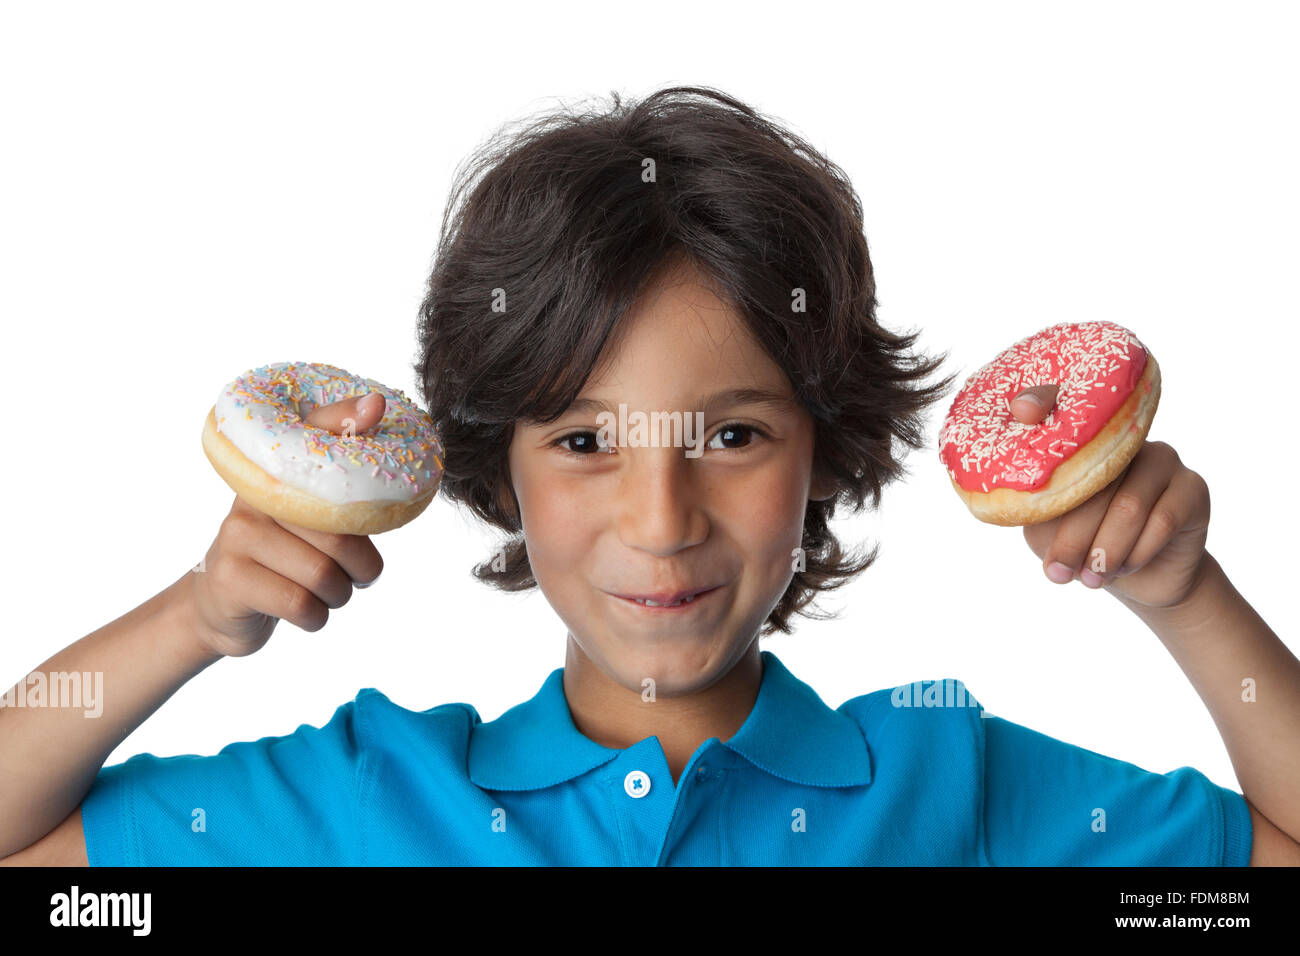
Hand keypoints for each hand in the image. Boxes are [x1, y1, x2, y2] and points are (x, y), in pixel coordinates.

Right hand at [188, 391, 387, 657]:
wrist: (220, 607)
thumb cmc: (283, 558)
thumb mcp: (310, 522)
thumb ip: (345, 489)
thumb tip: (378, 413)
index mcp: (275, 479)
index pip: (311, 435)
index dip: (344, 420)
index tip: (377, 406)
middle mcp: (252, 501)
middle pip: (337, 534)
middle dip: (363, 567)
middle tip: (359, 576)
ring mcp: (236, 539)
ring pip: (322, 574)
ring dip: (340, 595)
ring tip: (330, 593)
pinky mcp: (231, 581)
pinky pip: (300, 604)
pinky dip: (317, 617)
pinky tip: (308, 612)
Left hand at [1011, 385, 1210, 609]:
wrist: (1144, 582)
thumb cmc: (1086, 547)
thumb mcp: (1047, 531)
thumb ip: (1035, 507)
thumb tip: (1017, 496)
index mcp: (1084, 443)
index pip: (1060, 412)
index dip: (1040, 401)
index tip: (1021, 410)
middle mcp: (1123, 442)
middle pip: (1093, 484)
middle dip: (1072, 539)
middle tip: (1059, 574)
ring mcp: (1162, 458)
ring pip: (1128, 506)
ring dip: (1106, 551)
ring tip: (1092, 578)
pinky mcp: (1192, 486)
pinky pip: (1163, 520)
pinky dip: (1138, 553)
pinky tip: (1125, 568)